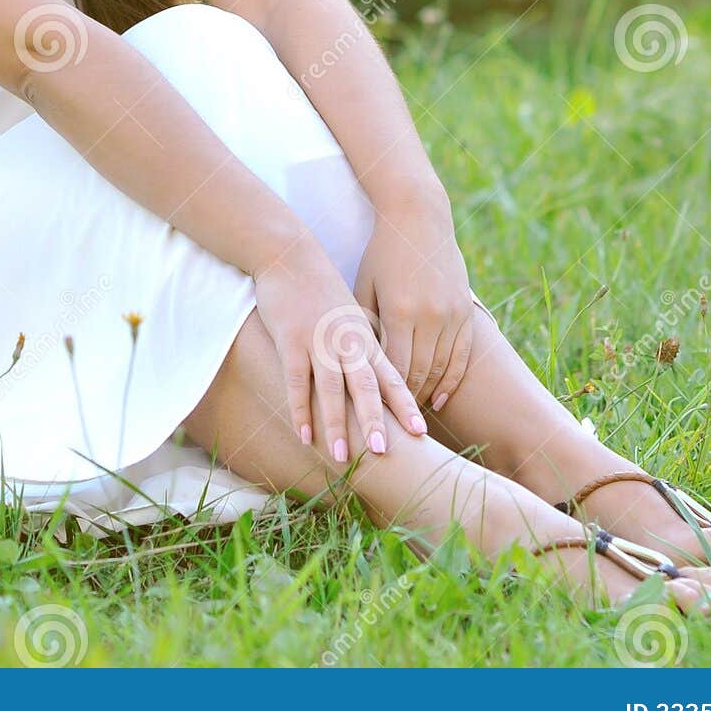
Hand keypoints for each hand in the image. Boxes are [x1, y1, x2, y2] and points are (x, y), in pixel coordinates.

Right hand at [252, 239, 428, 462]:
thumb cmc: (321, 289)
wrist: (289, 254)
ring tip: (343, 457)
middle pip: (365, 385)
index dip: (404, 404)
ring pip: (331, 387)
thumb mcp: (350, 315)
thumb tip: (376, 378)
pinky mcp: (291, 339)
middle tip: (385, 454)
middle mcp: (346, 340)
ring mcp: (318, 340)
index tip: (421, 432)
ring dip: (337, 423)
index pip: (390, 375)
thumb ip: (362, 345)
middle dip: (375, 421)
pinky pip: (297, 380)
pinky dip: (300, 409)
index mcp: (364, 336)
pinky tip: (304, 435)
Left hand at [353, 195, 476, 413]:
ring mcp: (451, 314)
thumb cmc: (381, 252)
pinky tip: (437, 399)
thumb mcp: (364, 285)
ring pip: (440, 370)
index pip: (391, 368)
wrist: (419, 217)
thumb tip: (351, 366)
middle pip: (417, 375)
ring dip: (424, 396)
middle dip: (401, 405)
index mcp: (399, 310)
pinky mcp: (465, 312)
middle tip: (387, 431)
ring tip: (409, 421)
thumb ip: (362, 324)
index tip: (368, 417)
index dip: (381, 397)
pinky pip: (460, 357)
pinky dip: (449, 381)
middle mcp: (429, 316)